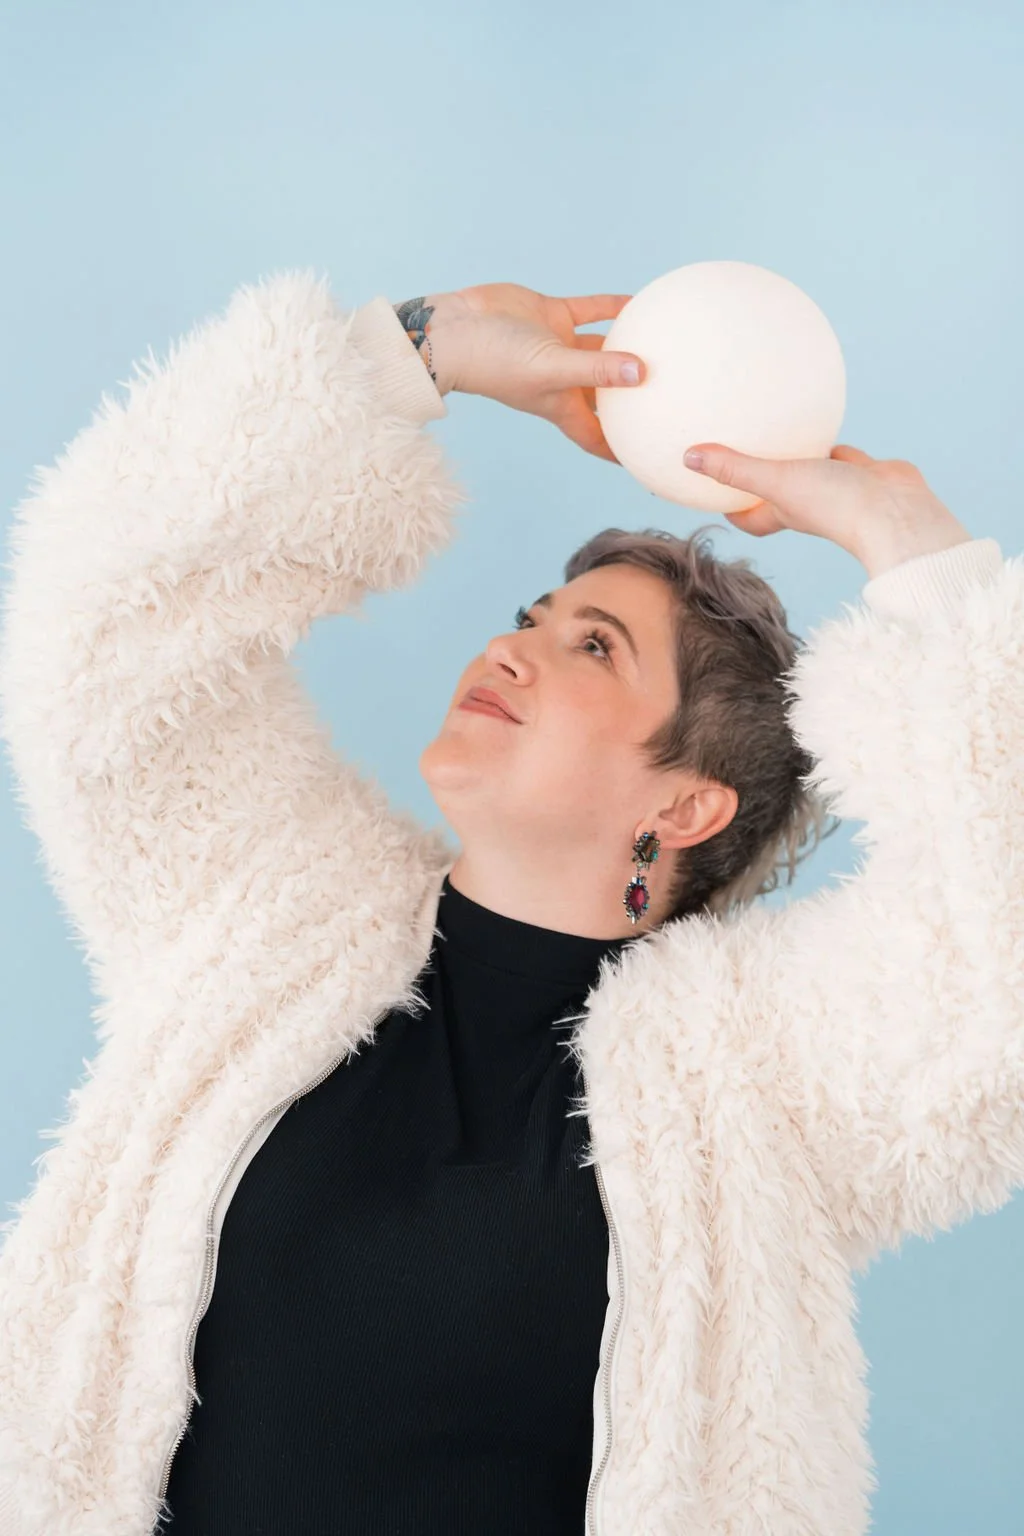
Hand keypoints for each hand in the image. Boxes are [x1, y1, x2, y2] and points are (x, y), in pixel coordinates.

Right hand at [420, 283, 646, 462]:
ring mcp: (557, 347)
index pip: (595, 437)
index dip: (617, 451)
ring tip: (664, 347)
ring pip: (602, 350)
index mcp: (560, 405)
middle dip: (631, 400)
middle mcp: (562, 380)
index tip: (645, 459)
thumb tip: (641, 373)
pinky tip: (637, 303)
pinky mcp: (550, 315)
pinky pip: (590, 311)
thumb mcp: (551, 370)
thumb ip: (596, 370)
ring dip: (627, 348)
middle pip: (605, 396)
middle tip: (669, 400)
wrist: (454, 328)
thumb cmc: (495, 361)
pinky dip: (612, 307)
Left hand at [684, 441, 970, 573]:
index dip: (734, 509)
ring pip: (814, 468)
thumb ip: (735, 469)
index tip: (715, 496)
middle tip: (745, 454)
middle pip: (780, 492)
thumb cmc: (835, 506)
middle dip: (763, 478)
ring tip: (782, 429)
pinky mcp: (868, 473)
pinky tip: (826, 417)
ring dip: (800, 454)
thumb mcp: (776, 482)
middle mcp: (811, 502)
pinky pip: (847, 452)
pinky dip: (835, 439)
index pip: (752, 516)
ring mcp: (841, 488)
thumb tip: (687, 458)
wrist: (899, 514)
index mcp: (785, 511)